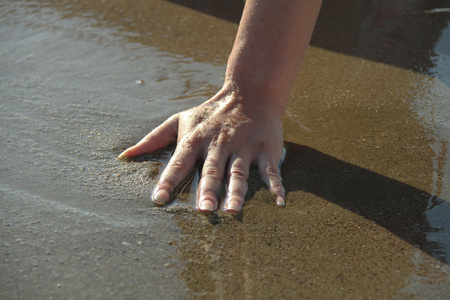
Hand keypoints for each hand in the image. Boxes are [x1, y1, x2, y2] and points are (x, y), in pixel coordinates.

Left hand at [118, 84, 285, 211]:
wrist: (250, 92)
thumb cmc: (210, 113)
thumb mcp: (180, 120)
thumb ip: (154, 138)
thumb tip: (125, 156)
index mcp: (196, 139)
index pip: (179, 162)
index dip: (168, 181)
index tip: (159, 200)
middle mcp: (218, 144)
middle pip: (211, 170)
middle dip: (207, 190)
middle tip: (203, 211)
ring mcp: (243, 146)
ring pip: (238, 172)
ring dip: (236, 192)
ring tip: (232, 210)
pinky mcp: (265, 148)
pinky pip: (270, 170)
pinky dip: (276, 186)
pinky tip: (279, 203)